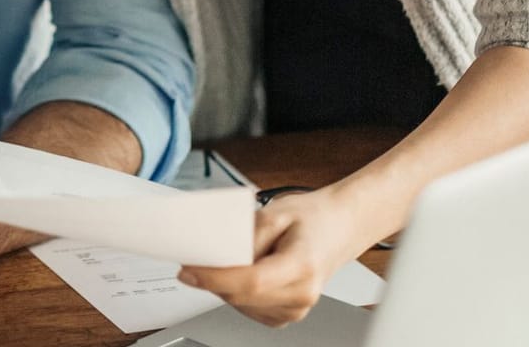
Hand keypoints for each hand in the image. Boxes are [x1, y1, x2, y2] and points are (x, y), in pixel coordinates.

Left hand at [175, 187, 375, 326]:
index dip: (215, 278)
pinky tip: (242, 272)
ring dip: (224, 285)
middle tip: (196, 257)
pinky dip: (236, 292)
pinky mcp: (286, 315)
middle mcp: (301, 295)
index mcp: (303, 267)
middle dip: (212, 279)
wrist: (339, 228)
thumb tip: (215, 254)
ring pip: (240, 305)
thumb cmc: (312, 218)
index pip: (251, 282)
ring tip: (232, 258)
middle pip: (241, 296)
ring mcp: (296, 310)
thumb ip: (244, 236)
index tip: (189, 270)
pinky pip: (248, 308)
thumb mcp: (275, 213)